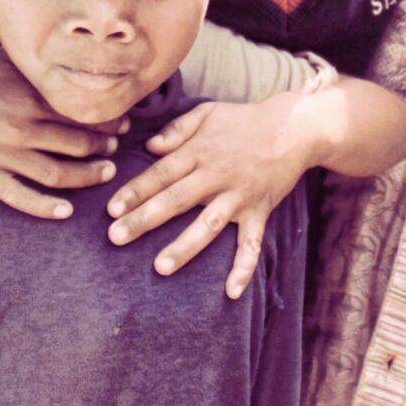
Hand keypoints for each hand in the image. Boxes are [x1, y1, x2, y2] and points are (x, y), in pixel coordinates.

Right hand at [0, 47, 124, 219]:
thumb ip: (45, 71)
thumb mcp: (11, 60)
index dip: (108, 122)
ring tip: (104, 173)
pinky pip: (18, 197)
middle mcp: (20, 127)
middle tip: (114, 148)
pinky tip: (66, 212)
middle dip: (103, 148)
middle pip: (77, 145)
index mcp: (29, 97)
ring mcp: (1, 153)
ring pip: (56, 174)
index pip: (83, 115)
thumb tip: (86, 69)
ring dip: (87, 176)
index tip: (122, 123)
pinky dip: (44, 208)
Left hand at [104, 95, 317, 298]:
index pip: (160, 174)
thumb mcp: (208, 112)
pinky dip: (243, 268)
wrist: (294, 127)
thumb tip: (150, 147)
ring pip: (207, 225)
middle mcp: (215, 176)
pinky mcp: (259, 211)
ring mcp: (238, 196)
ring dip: (184, 247)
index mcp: (199, 152)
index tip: (110, 210)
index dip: (134, 191)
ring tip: (160, 267)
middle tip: (116, 238)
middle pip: (175, 200)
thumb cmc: (245, 120)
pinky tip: (231, 292)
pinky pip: (252, 244)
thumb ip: (177, 129)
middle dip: (144, 220)